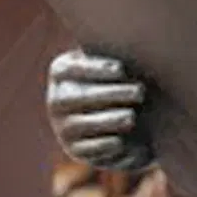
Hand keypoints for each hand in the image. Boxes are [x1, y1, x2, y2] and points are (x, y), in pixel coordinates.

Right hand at [48, 47, 153, 172]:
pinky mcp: (76, 151)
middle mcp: (57, 100)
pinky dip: (106, 144)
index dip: (94, 69)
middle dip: (110, 94)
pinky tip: (123, 139)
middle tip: (139, 92)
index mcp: (62, 72)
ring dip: (108, 120)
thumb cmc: (122, 82)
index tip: (121, 69)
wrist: (126, 122)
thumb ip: (119, 57)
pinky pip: (89, 148)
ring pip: (81, 125)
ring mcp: (63, 127)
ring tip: (132, 117)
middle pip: (77, 97)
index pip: (70, 69)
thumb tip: (139, 45)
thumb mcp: (117, 67)